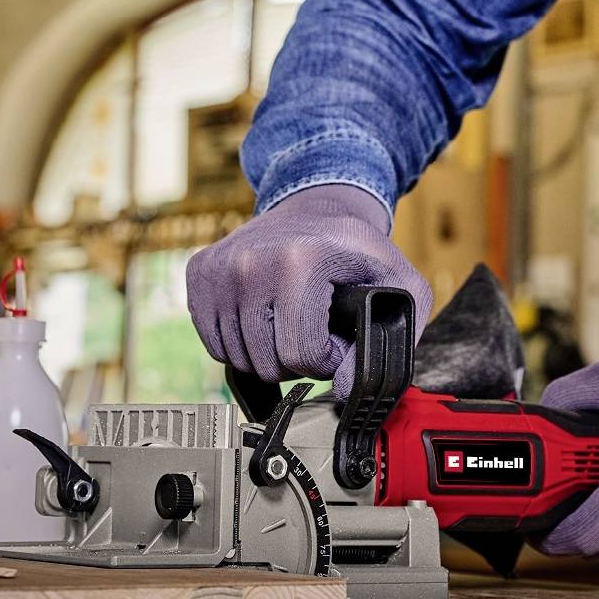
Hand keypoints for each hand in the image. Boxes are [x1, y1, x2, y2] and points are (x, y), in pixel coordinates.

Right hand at [185, 184, 431, 398]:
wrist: (313, 208)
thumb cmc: (354, 251)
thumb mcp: (399, 283)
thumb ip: (396, 339)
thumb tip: (348, 389)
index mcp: (300, 261)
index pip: (304, 355)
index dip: (328, 358)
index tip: (336, 336)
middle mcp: (250, 263)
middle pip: (268, 363)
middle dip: (298, 357)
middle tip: (313, 327)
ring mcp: (219, 268)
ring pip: (238, 359)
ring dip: (268, 351)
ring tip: (290, 320)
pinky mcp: (198, 273)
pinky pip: (213, 344)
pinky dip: (240, 341)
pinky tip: (263, 316)